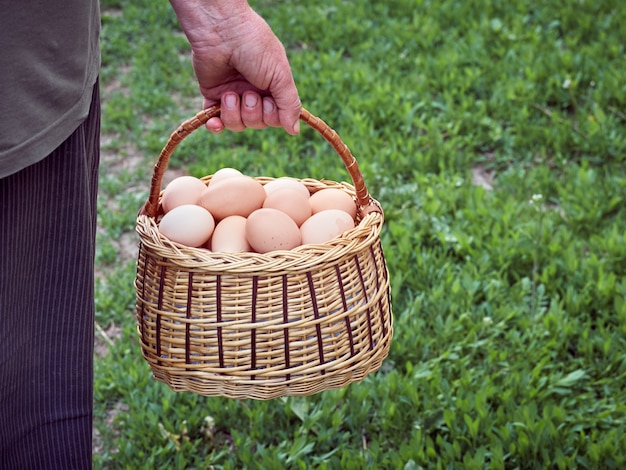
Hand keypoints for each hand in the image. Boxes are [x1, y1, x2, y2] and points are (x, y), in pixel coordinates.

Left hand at [170, 0, 300, 134]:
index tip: (269, 102)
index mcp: (272, 87)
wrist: (221, 30)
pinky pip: (215, 121)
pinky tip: (214, 121)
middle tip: (249, 94)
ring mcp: (233, 95)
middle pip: (257, 123)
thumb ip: (289, 104)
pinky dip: (215, 125)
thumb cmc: (255, 46)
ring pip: (237, 124)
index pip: (276, 117)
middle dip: (253, 113)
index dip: (273, 117)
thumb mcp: (280, 75)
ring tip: (230, 94)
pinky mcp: (213, 95)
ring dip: (234, 114)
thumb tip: (295, 131)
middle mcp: (254, 92)